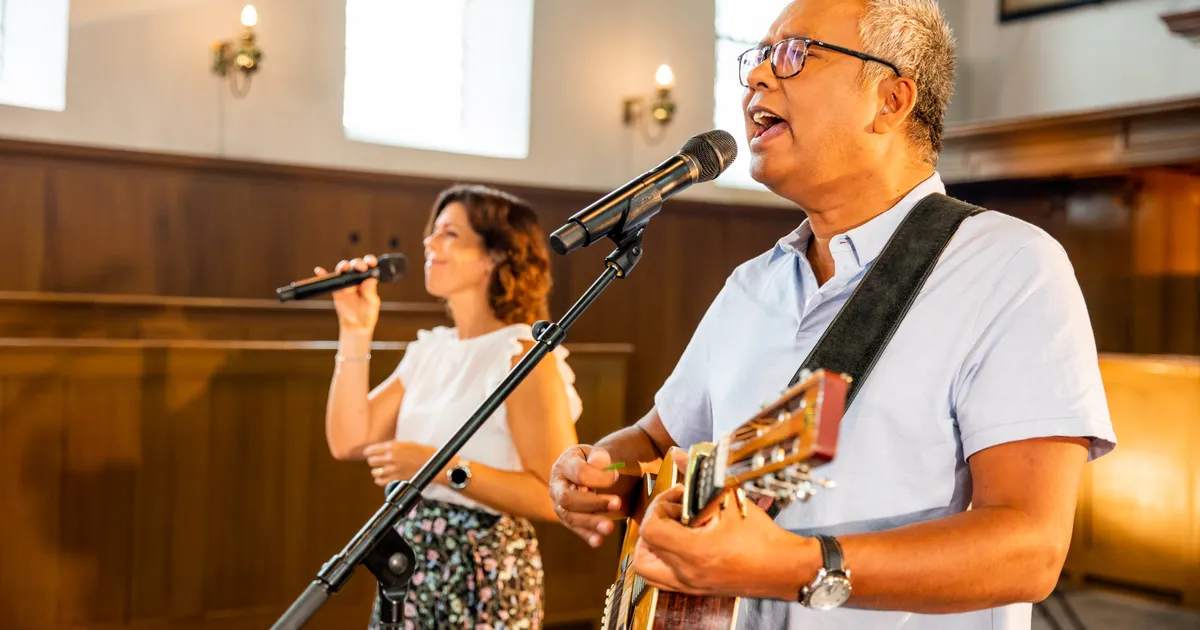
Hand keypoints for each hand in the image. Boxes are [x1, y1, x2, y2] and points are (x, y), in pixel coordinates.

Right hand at [315, 255, 380, 333]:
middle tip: (360, 268)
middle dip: (357, 263)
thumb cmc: (367, 314)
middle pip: (355, 265)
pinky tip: (320, 271)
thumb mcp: (372, 303)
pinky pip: (329, 281)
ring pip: (343, 270)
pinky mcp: (336, 290)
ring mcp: (346, 284)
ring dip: (343, 266)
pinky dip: (323, 275)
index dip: (369, 261)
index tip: (370, 262)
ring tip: (344, 268)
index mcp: (368, 280)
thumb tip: (370, 280)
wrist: (356, 326)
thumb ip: (370, 292)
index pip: (369, 266)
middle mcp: (357, 279)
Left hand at [363, 441, 435, 486]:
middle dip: (373, 461)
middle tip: (376, 461)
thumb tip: (381, 449)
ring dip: (376, 471)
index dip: (368, 452)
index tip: (367, 453)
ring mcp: (394, 469)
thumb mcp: (406, 443)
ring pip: (375, 472)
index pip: (372, 450)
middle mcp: (391, 458)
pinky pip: (381, 482)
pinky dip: (379, 480)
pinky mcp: (397, 479)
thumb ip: (393, 446)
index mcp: (393, 446)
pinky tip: (381, 478)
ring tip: (379, 470)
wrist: (434, 463)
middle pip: (372, 461)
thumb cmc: (423, 452)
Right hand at [548, 445, 636, 547]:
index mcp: (564, 465)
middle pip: (568, 498)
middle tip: (617, 503)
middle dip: (593, 503)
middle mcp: (556, 485)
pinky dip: (587, 535)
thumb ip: (599, 457)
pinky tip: (598, 541)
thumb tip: (600, 463)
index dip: (598, 477)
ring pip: (570, 516)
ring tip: (609, 527)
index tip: (616, 477)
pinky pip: (575, 528)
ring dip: (591, 522)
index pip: (578, 473)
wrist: (586, 470)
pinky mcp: (566, 518)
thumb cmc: (592, 462)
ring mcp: (558, 504)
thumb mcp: (596, 453)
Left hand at [631, 482, 815, 599]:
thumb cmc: (762, 536)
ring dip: (652, 547)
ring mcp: (689, 585)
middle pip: (642, 552)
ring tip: (674, 530)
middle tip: (674, 514)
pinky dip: (663, 561)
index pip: (650, 530)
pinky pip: (662, 580)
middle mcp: (686, 573)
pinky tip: (682, 544)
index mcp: (694, 552)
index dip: (660, 507)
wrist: (784, 568)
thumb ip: (700, 478)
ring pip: (648, 570)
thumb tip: (679, 454)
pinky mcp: (696, 590)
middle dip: (652, 527)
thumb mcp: (730, 500)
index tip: (680, 498)